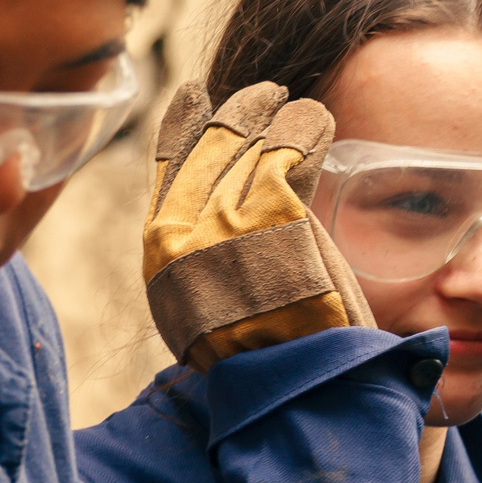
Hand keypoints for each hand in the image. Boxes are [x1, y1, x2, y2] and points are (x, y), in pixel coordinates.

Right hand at [141, 81, 373, 371]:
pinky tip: (320, 121)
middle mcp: (181, 229)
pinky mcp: (272, 207)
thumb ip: (205, 256)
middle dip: (239, 112)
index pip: (166, 165)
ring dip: (278, 115)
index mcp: (161, 254)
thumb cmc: (263, 360)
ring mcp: (225, 216)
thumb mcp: (207, 308)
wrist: (292, 390)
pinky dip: (309, 127)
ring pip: (251, 138)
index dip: (182, 124)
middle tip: (266, 92)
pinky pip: (292, 145)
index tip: (194, 96)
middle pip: (209, 144)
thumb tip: (215, 212)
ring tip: (298, 106)